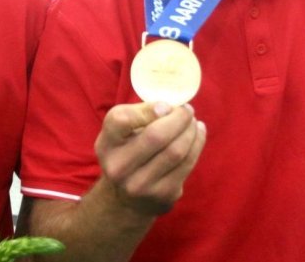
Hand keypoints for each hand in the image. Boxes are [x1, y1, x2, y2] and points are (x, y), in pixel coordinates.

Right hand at [94, 102, 205, 217]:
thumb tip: (169, 108)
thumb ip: (140, 114)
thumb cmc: (127, 152)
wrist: (125, 199)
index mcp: (106, 145)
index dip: (147, 109)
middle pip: (156, 136)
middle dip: (178, 118)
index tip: (165, 106)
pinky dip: (197, 144)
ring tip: (193, 122)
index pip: (120, 120)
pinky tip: (198, 134)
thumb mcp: (121, 133)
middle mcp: (119, 167)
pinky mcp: (162, 195)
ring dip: (190, 131)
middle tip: (187, 110)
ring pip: (176, 151)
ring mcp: (140, 185)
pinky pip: (187, 165)